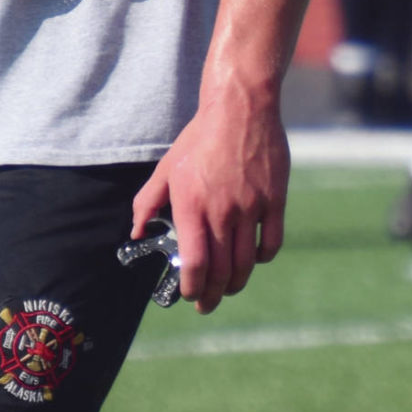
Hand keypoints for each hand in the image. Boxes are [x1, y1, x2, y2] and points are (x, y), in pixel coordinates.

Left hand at [130, 75, 288, 313]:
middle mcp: (222, 212)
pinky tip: (254, 260)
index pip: (194, 264)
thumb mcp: (166, 168)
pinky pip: (271, 243)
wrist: (241, 108)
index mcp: (191, 206)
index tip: (189, 297)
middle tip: (207, 303)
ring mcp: (251, 208)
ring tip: (228, 288)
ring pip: (246, 263)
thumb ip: (147, 203)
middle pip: (220, 271)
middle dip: (212, 295)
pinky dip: (262, 258)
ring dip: (236, 283)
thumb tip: (136, 233)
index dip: (192, 288)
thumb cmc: (200, 138)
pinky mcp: (275, 200)